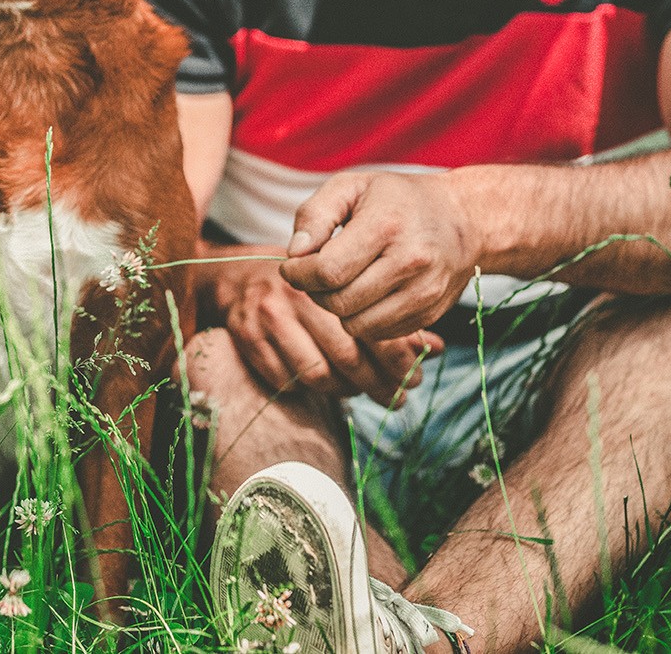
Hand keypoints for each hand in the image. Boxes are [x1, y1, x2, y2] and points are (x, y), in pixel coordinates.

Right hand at [205, 249, 442, 405]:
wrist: (234, 274)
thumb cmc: (304, 281)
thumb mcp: (345, 281)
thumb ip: (388, 313)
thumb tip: (436, 348)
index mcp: (327, 280)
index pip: (370, 329)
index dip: (397, 360)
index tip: (414, 378)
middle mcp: (296, 297)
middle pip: (346, 357)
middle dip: (378, 385)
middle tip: (398, 397)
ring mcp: (268, 318)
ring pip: (316, 374)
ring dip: (344, 391)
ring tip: (361, 390)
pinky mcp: (246, 337)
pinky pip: (284, 380)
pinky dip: (307, 390)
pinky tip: (325, 385)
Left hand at [280, 169, 480, 340]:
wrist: (464, 219)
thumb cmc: (398, 199)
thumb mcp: (352, 186)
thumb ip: (315, 215)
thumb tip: (295, 253)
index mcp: (386, 226)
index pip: (328, 270)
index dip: (299, 274)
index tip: (292, 266)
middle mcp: (409, 263)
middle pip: (339, 302)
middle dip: (315, 292)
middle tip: (315, 275)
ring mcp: (423, 293)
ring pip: (357, 325)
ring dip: (338, 309)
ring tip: (342, 283)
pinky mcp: (430, 314)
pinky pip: (379, 333)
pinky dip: (363, 319)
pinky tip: (366, 293)